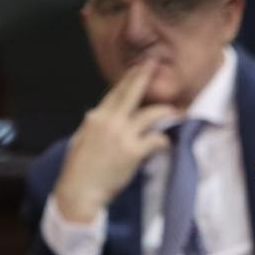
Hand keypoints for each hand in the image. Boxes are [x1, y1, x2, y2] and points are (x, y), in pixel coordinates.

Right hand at [50, 62, 176, 222]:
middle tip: (155, 64)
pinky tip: (165, 143)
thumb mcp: (81, 139)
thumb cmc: (77, 169)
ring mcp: (122, 135)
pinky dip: (162, 140)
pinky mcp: (133, 151)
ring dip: (166, 112)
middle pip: (130, 93)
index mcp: (95, 118)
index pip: (115, 93)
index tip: (139, 68)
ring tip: (176, 112)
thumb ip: (93, 124)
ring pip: (150, 114)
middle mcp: (109, 121)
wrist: (79, 191)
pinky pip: (155, 139)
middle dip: (144, 76)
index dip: (128, 79)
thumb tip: (97, 113)